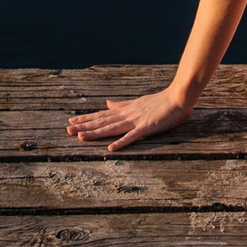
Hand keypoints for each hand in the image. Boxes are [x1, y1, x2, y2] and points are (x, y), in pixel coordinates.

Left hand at [66, 90, 192, 152]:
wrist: (178, 97)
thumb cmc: (161, 101)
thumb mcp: (137, 102)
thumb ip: (122, 105)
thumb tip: (106, 103)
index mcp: (125, 110)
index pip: (102, 115)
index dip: (86, 118)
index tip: (72, 121)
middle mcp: (127, 115)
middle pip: (102, 121)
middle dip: (85, 126)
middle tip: (67, 130)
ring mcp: (136, 121)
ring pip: (111, 128)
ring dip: (95, 133)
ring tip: (80, 137)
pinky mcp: (146, 128)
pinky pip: (132, 136)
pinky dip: (121, 142)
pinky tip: (110, 148)